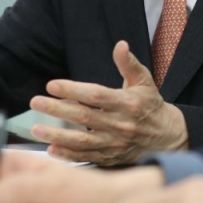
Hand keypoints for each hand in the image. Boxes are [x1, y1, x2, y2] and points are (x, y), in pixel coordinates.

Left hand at [28, 41, 187, 165]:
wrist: (167, 137)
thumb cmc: (150, 105)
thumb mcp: (144, 81)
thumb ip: (129, 64)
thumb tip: (121, 45)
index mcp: (128, 103)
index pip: (96, 95)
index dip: (73, 90)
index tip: (52, 85)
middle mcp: (121, 125)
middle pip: (84, 117)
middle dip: (57, 109)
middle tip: (35, 102)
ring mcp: (115, 144)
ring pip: (82, 141)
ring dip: (57, 135)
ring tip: (36, 128)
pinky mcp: (111, 158)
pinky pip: (86, 158)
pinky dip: (68, 155)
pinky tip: (51, 149)